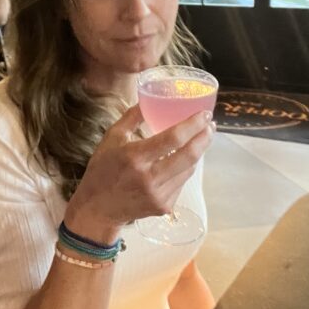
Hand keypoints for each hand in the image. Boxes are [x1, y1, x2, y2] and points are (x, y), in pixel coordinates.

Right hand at [63, 106, 214, 242]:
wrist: (98, 209)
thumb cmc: (102, 170)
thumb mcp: (111, 139)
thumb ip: (131, 118)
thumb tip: (147, 100)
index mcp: (135, 157)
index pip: (172, 138)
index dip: (192, 125)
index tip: (204, 114)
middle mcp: (149, 178)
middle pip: (188, 155)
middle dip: (204, 137)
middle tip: (210, 125)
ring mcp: (159, 195)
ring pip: (188, 169)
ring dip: (197, 152)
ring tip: (201, 139)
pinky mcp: (164, 206)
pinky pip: (181, 182)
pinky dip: (184, 168)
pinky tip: (182, 160)